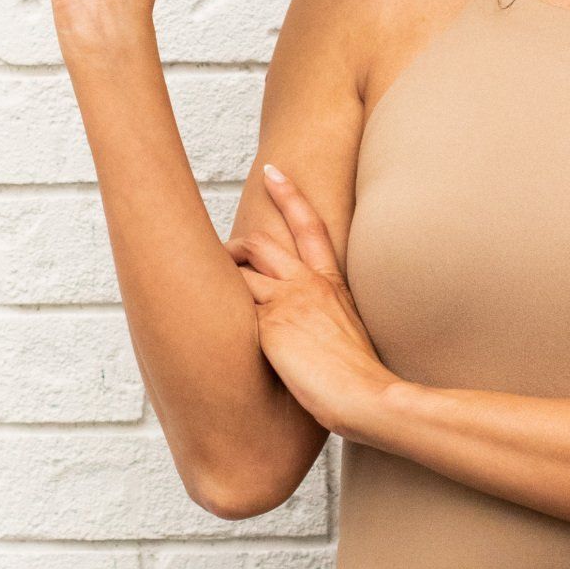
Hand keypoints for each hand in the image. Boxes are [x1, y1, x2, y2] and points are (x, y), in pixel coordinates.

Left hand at [226, 165, 392, 439]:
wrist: (367, 397)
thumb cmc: (360, 381)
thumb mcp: (346, 337)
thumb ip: (323, 322)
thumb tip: (304, 332)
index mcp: (331, 285)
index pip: (310, 226)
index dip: (290, 195)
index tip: (273, 171)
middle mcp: (308, 284)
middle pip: (259, 243)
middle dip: (233, 248)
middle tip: (221, 263)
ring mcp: (287, 300)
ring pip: (237, 272)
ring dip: (218, 283)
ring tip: (202, 304)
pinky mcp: (269, 323)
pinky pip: (231, 307)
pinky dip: (216, 313)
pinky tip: (204, 334)